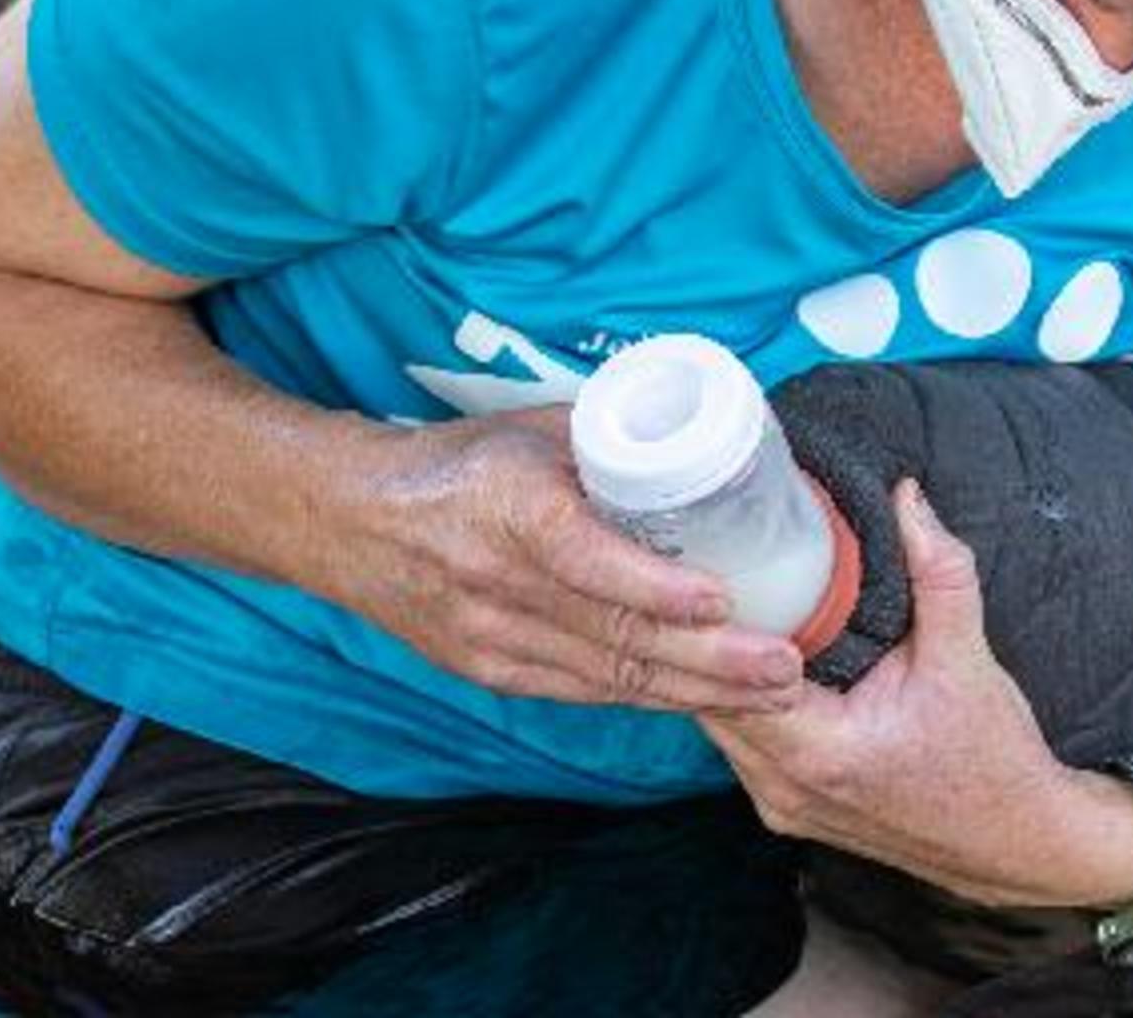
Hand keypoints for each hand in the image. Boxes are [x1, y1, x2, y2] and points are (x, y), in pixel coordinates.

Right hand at [326, 403, 807, 712]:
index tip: (723, 599)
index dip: (658, 588)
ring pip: (609, 677)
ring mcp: (490, 639)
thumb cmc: (457, 462)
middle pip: (615, 636)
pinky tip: (707, 700)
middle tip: (785, 667)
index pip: (588, 560)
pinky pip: (585, 691)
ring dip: (696, 692)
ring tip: (770, 693)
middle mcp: (497, 583)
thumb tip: (709, 446)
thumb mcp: (533, 432)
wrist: (347, 520)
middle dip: (710, 661)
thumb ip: (614, 447)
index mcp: (509, 510)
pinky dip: (650, 697)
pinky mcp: (490, 671)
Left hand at [701, 480, 1132, 909]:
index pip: (729, 678)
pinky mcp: (790, 805)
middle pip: (709, 699)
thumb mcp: (968, 658)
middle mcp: (784, 787)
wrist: (1016, 841)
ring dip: (721, 669)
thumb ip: (938, 572)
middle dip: (710, 637)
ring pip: (718, 723)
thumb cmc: (993, 763)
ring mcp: (781, 803)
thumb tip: (908, 499)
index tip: (722, 562)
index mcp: (818, 753)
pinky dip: (742, 698)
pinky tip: (758, 656)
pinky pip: (741, 742)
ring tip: (734, 601)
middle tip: (719, 566)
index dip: (720, 619)